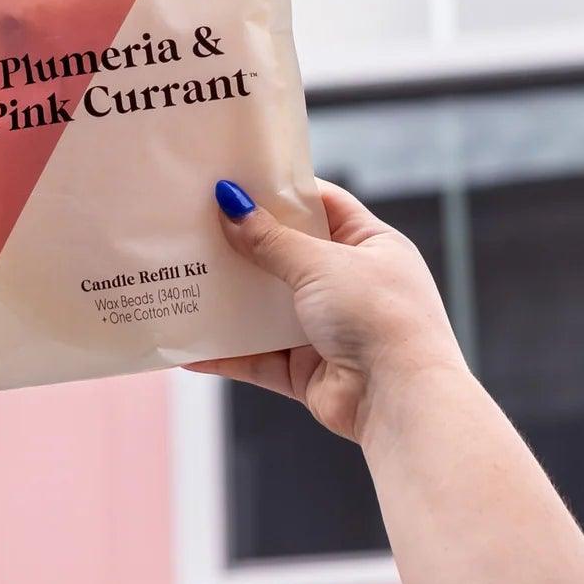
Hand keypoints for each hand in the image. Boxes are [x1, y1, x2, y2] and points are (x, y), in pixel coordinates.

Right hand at [190, 178, 465, 443]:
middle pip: (287, 256)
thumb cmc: (379, 318)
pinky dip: (226, 354)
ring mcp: (328, 330)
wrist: (401, 402)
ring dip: (229, 300)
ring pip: (267, 308)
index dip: (282, 191)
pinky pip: (258, 358)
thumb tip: (231, 205)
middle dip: (244, 245)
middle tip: (195, 225)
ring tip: (181, 278)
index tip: (236, 180)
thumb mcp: (323, 265)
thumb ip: (272, 241)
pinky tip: (188, 347)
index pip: (323, 204)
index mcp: (371, 246)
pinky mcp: (307, 371)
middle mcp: (351, 285)